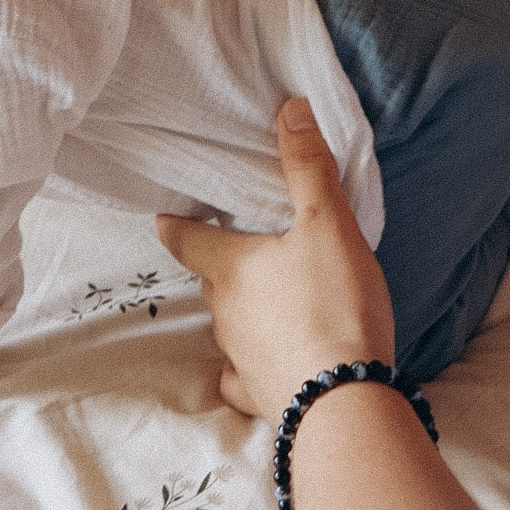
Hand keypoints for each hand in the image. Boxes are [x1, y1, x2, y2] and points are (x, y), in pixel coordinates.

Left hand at [157, 99, 393, 421]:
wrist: (345, 400)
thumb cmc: (335, 305)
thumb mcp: (329, 225)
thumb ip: (307, 168)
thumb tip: (288, 109)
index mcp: (231, 268)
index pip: (185, 240)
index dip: (176, 225)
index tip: (165, 217)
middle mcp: (224, 313)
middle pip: (214, 280)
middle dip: (225, 265)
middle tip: (247, 250)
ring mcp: (237, 357)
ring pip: (230, 325)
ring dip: (246, 311)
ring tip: (275, 301)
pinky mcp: (257, 394)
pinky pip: (243, 375)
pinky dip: (251, 365)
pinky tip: (266, 362)